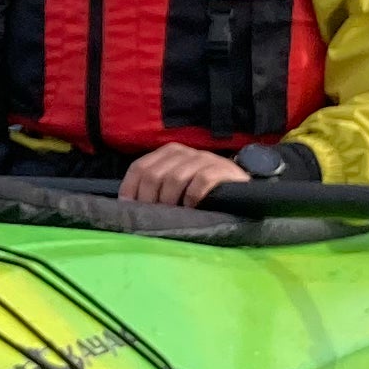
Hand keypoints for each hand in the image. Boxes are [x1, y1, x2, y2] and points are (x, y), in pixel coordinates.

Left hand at [117, 145, 251, 207]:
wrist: (241, 189)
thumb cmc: (202, 191)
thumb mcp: (175, 187)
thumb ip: (155, 188)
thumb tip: (127, 204)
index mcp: (169, 153)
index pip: (140, 167)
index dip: (130, 189)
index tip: (129, 208)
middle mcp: (185, 152)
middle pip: (154, 175)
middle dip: (149, 199)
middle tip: (153, 217)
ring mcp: (204, 159)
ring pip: (175, 178)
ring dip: (170, 200)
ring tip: (173, 215)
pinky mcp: (222, 170)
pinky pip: (201, 182)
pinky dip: (192, 197)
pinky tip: (192, 208)